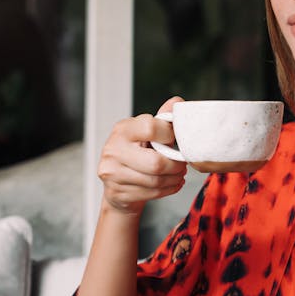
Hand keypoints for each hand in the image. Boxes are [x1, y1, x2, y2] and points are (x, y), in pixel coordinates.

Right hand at [98, 96, 186, 214]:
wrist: (119, 185)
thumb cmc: (138, 154)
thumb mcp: (148, 133)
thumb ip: (163, 119)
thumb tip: (177, 102)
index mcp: (123, 129)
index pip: (151, 128)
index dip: (169, 135)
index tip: (174, 139)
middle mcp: (113, 149)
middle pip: (156, 163)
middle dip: (176, 165)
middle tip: (182, 164)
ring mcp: (112, 172)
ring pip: (156, 181)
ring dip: (174, 179)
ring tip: (178, 174)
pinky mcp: (117, 192)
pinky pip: (152, 193)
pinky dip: (168, 189)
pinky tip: (171, 184)